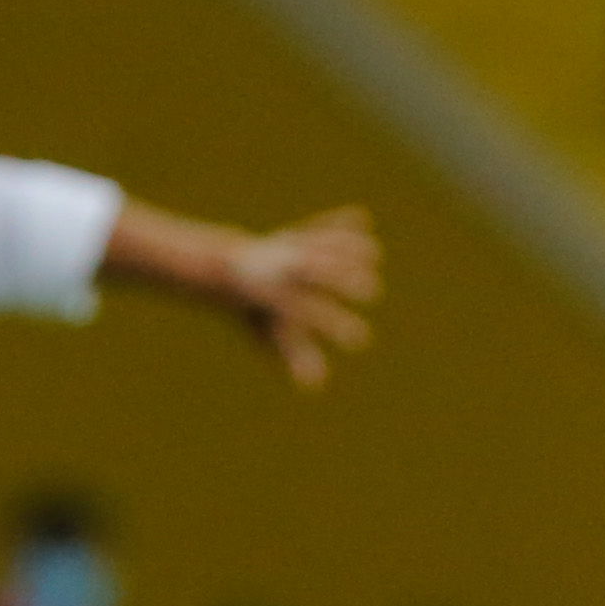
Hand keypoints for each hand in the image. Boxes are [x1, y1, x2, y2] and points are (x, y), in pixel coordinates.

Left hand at [217, 205, 381, 386]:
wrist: (229, 272)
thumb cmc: (257, 312)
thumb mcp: (272, 335)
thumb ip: (294, 356)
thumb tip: (313, 387)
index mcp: (277, 300)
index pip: (309, 315)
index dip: (335, 326)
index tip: (361, 340)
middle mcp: (283, 274)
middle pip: (315, 273)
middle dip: (343, 280)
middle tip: (371, 291)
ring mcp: (288, 251)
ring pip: (320, 246)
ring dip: (348, 247)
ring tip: (375, 253)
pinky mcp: (295, 235)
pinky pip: (318, 226)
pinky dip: (339, 223)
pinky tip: (363, 218)